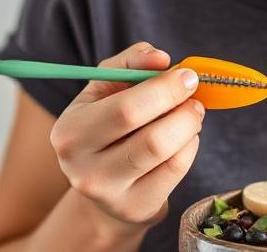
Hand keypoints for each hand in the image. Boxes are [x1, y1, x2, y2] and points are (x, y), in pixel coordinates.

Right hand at [50, 42, 203, 234]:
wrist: (103, 180)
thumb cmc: (107, 123)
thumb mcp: (107, 88)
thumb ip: (130, 63)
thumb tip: (160, 58)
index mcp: (70, 131)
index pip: (127, 109)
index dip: (166, 89)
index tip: (188, 75)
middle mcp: (84, 168)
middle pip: (153, 138)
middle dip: (184, 110)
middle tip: (195, 96)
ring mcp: (110, 194)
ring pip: (169, 154)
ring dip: (190, 127)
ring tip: (191, 114)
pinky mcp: (137, 207)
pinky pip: (177, 170)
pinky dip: (190, 146)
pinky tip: (184, 138)